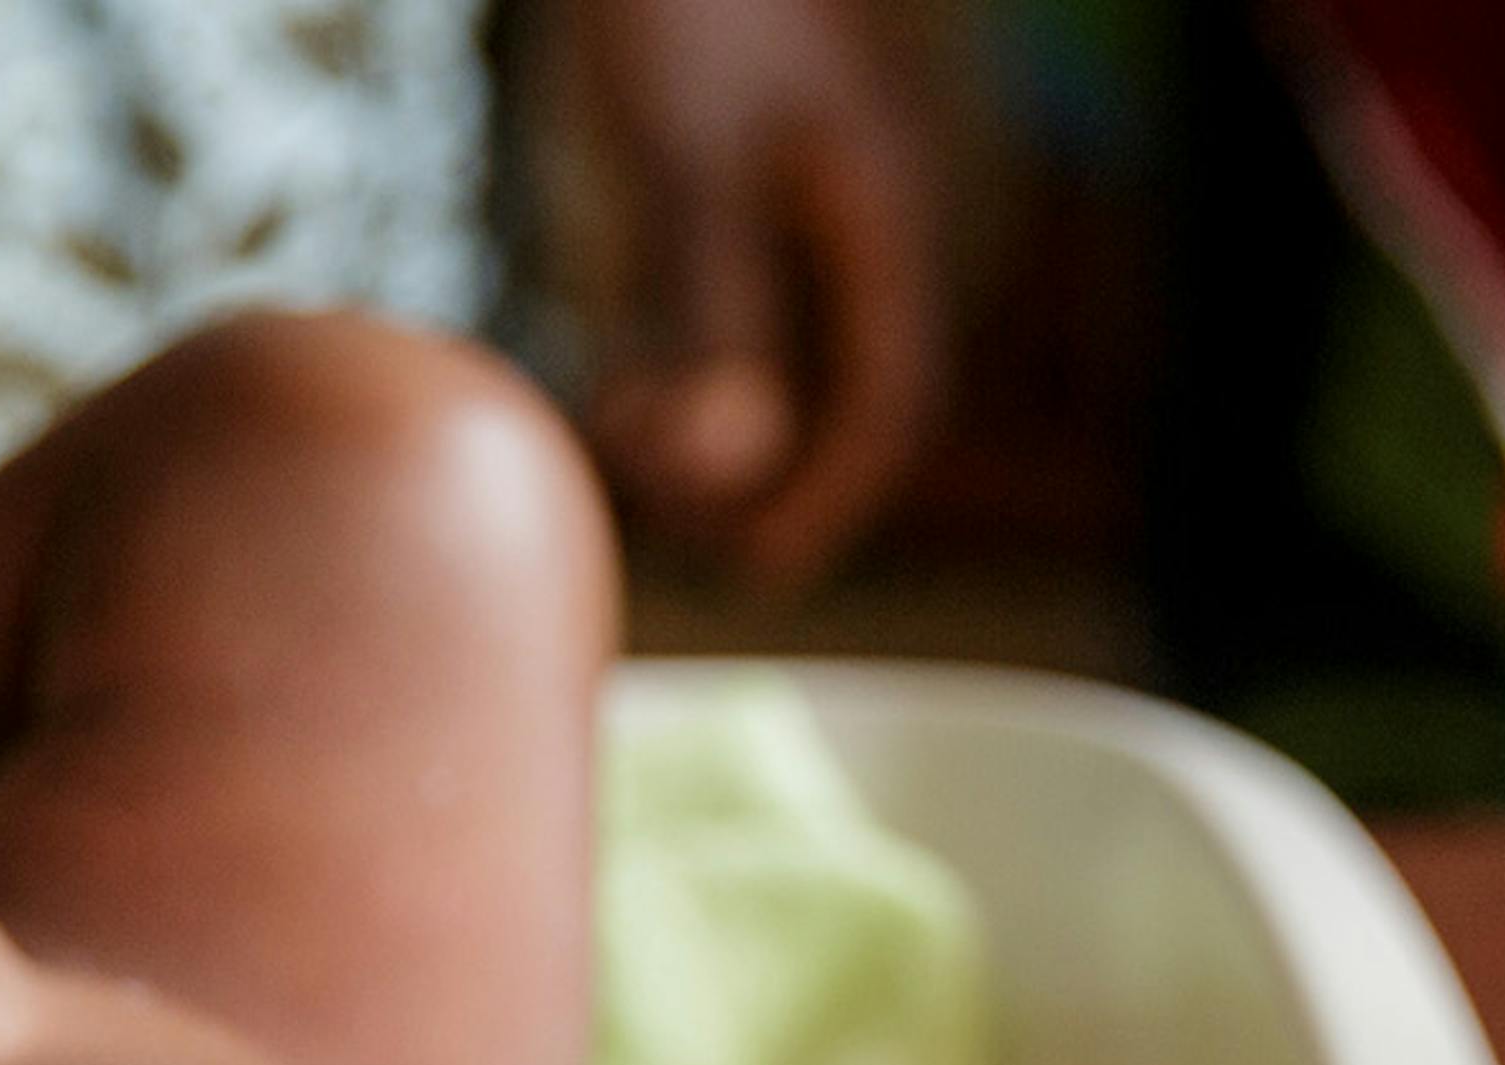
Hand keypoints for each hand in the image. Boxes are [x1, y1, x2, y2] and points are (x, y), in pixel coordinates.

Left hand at [527, 0, 939, 587]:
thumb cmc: (682, 8)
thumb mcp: (691, 156)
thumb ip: (713, 305)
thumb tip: (725, 465)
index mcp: (875, 221)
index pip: (887, 400)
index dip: (828, 498)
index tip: (755, 569)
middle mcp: (850, 220)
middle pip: (836, 390)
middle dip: (762, 475)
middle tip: (672, 522)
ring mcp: (791, 197)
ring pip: (774, 352)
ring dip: (712, 424)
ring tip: (628, 442)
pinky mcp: (727, 170)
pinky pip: (722, 304)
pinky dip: (680, 361)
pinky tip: (617, 384)